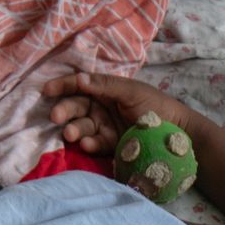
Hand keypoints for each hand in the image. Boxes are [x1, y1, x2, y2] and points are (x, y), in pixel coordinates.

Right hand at [42, 70, 195, 153]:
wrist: (177, 134)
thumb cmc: (156, 106)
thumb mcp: (131, 91)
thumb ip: (105, 85)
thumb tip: (79, 78)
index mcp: (106, 89)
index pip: (79, 85)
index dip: (63, 86)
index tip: (47, 90)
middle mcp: (101, 107)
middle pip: (76, 106)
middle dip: (64, 110)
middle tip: (56, 116)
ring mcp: (104, 127)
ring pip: (81, 126)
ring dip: (74, 129)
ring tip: (70, 134)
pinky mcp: (110, 145)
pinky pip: (94, 143)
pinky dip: (89, 144)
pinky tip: (88, 144)